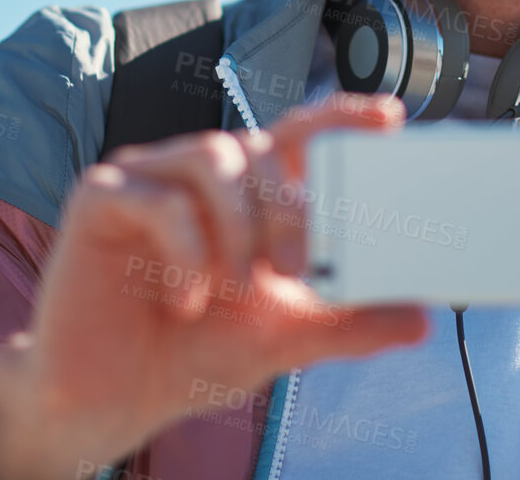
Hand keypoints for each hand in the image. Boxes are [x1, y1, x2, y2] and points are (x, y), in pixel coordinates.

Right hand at [0, 93, 428, 479]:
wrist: (109, 401)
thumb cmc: (190, 353)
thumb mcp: (283, 337)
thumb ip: (346, 323)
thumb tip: (419, 318)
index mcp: (245, 193)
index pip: (298, 136)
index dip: (341, 118)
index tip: (390, 118)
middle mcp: (196, 173)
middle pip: (259, 148)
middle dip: (287, 207)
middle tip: (294, 269)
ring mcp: (146, 179)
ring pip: (212, 155)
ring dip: (238, 223)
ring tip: (237, 285)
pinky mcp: (100, 199)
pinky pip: (158, 198)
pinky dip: (184, 250)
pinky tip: (185, 299)